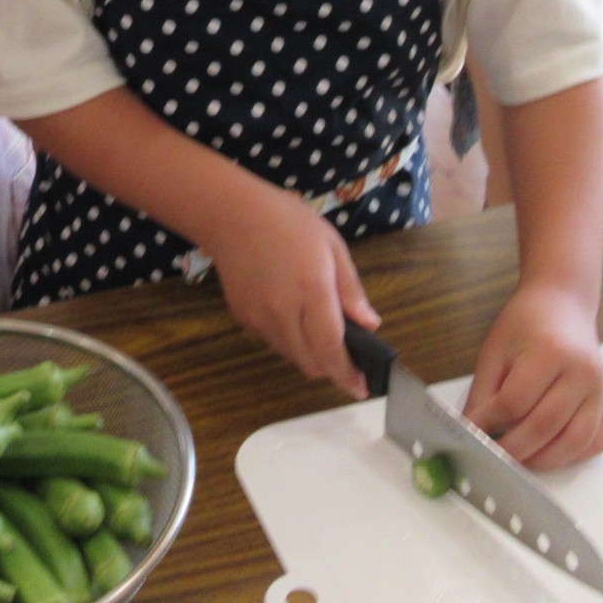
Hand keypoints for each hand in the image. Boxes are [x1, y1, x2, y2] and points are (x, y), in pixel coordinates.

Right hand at [208, 190, 380, 397]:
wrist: (232, 214)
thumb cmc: (288, 222)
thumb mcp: (332, 246)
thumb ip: (350, 289)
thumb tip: (370, 325)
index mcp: (312, 290)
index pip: (331, 349)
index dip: (348, 375)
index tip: (362, 388)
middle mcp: (283, 312)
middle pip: (311, 363)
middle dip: (332, 368)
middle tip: (347, 357)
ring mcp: (259, 318)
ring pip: (292, 356)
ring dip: (311, 354)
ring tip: (319, 328)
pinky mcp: (243, 319)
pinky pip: (273, 341)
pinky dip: (289, 339)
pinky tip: (291, 311)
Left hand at [462, 286, 602, 468]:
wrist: (563, 306)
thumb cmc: (525, 326)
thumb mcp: (495, 351)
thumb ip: (483, 393)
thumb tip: (472, 432)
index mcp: (550, 352)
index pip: (516, 402)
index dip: (490, 422)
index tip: (473, 432)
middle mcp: (582, 373)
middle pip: (544, 426)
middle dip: (513, 449)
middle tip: (491, 457)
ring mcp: (600, 391)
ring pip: (573, 443)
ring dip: (542, 460)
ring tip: (518, 460)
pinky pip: (594, 443)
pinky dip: (570, 456)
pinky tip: (547, 453)